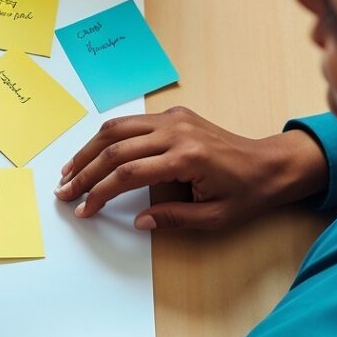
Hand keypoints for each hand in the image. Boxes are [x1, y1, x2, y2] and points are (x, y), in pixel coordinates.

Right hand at [57, 108, 327, 231]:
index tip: (84, 209)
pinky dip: (107, 137)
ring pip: (117, 128)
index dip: (99, 192)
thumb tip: (139, 221)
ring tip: (69, 170)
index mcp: (186, 158)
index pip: (128, 173)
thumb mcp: (216, 217)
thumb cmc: (248, 193)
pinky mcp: (174, 115)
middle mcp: (176, 132)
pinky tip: (94, 153)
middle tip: (64, 191)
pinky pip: (131, 122)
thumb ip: (174, 219)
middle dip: (84, 171)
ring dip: (88, 150)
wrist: (273, 164)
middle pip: (114, 147)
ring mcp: (173, 119)